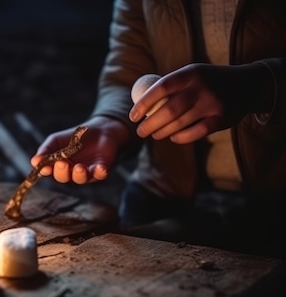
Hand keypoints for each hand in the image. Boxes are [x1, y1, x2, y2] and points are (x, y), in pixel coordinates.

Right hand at [31, 116, 128, 183]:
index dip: (46, 171)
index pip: (50, 172)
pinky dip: (99, 172)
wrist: (99, 129)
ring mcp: (87, 173)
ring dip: (78, 174)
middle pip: (64, 178)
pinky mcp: (101, 170)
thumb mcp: (56, 140)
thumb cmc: (75, 136)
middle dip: (61, 172)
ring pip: (80, 179)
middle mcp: (71, 172)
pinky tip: (99, 167)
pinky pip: (100, 175)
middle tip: (62, 163)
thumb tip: (34, 162)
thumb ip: (46, 150)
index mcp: (59, 165)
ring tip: (79, 166)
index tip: (44, 168)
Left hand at [129, 63, 271, 142]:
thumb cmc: (207, 82)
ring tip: (154, 135)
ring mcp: (213, 103)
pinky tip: (173, 137)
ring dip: (163, 132)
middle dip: (150, 124)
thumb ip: (171, 86)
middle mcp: (202, 87)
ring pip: (181, 123)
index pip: (161, 88)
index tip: (133, 116)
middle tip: (141, 131)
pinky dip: (182, 137)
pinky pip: (197, 132)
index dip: (144, 104)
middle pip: (169, 110)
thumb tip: (140, 104)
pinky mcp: (222, 118)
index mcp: (190, 73)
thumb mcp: (191, 75)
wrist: (248, 84)